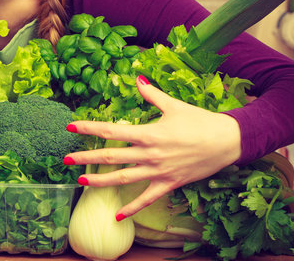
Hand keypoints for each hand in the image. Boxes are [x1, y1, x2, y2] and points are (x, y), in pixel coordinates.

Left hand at [65, 75, 241, 219]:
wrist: (228, 142)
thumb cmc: (200, 121)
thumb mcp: (174, 105)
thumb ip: (152, 95)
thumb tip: (136, 79)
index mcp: (148, 133)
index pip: (111, 130)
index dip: (89, 128)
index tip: (71, 126)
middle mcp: (149, 154)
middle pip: (111, 157)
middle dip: (86, 158)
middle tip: (65, 159)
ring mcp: (158, 171)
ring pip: (123, 179)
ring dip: (100, 182)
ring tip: (81, 182)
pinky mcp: (168, 184)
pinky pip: (146, 199)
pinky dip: (132, 208)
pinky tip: (117, 216)